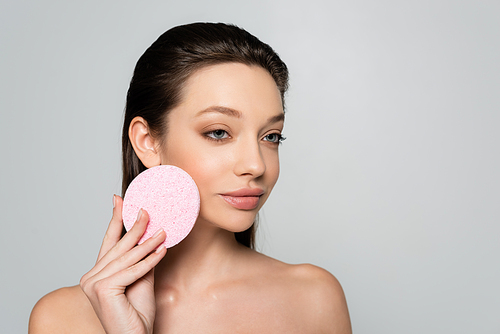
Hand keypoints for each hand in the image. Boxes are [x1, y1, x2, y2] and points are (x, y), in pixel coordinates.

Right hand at [80, 195, 166, 333]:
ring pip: (127, 257)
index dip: (115, 219)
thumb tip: (151, 236)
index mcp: (97, 273)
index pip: (108, 242)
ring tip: (163, 231)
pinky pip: (132, 270)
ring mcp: (93, 284)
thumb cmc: (137, 313)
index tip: (119, 199)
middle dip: (134, 227)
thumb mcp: (142, 278)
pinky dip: (149, 261)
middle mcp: (90, 277)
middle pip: (118, 246)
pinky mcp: (102, 290)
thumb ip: (142, 259)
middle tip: (147, 210)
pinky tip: (162, 250)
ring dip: (148, 243)